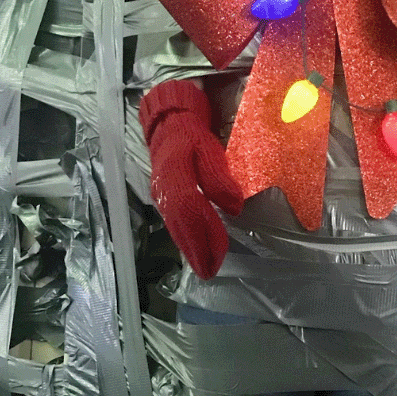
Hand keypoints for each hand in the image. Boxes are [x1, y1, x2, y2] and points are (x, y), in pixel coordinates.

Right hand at [139, 79, 243, 278]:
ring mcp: (162, 195)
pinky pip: (175, 222)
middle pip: (180, 225)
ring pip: (176, 227)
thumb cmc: (192, 135)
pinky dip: (186, 238)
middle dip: (196, 250)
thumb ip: (219, 177)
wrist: (168, 123)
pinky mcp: (164, 198)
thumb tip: (234, 207)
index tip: (218, 255)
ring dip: (190, 248)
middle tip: (209, 272)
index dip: (205, 234)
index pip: (190, 210)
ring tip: (204, 267)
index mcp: (176, 175)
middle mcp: (164, 190)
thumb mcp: (209, 148)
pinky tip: (195, 248)